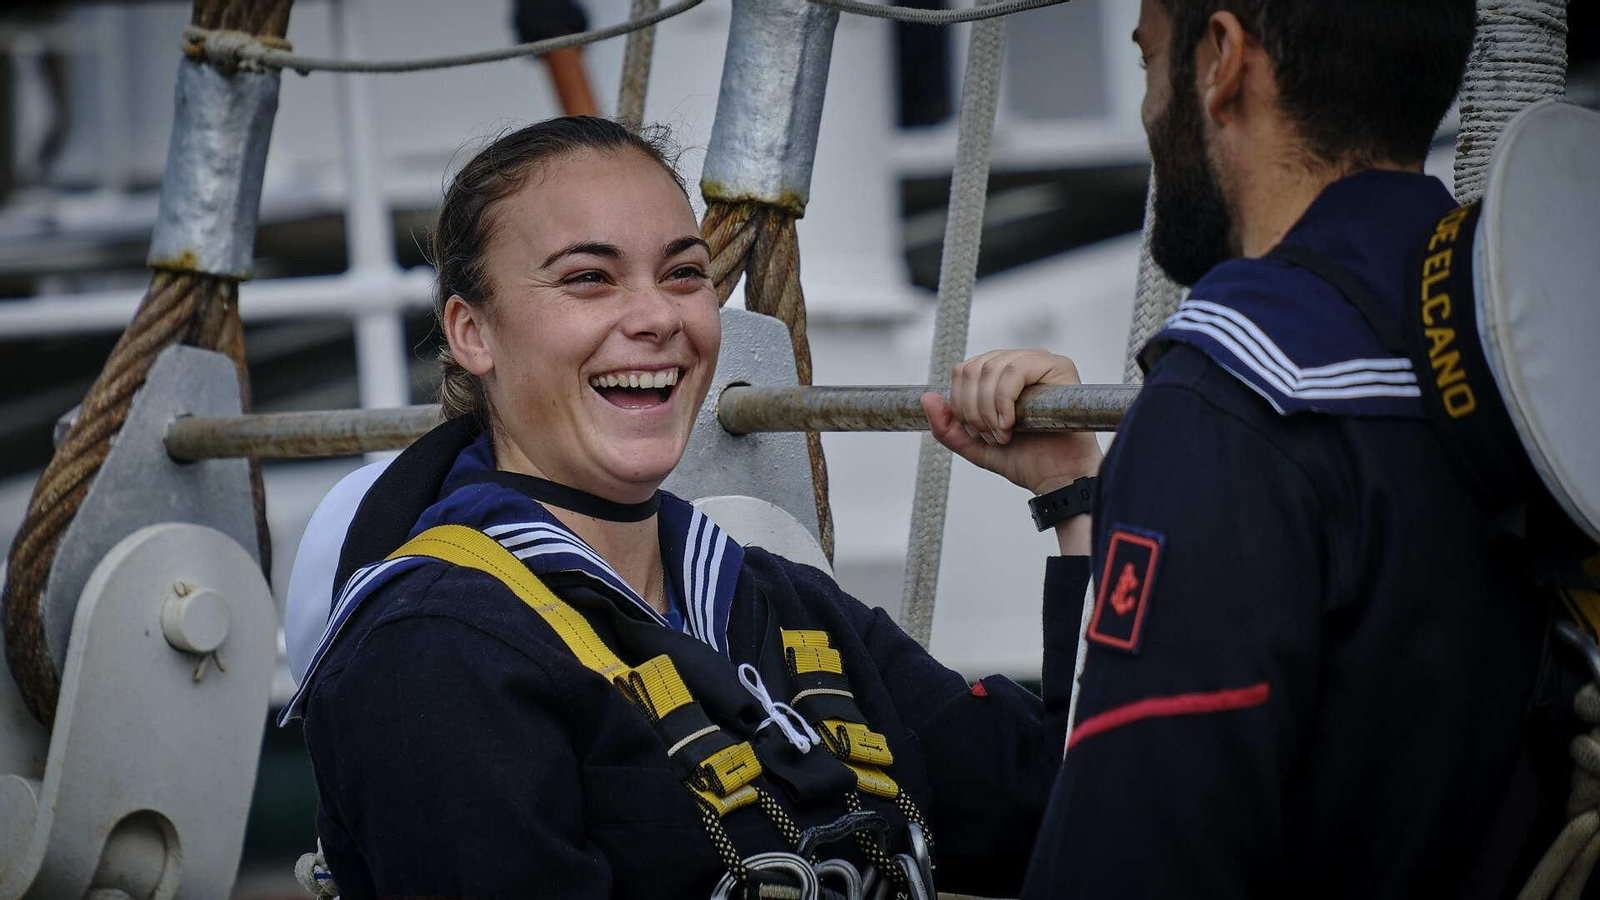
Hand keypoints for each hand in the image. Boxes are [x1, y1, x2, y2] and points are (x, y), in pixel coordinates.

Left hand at [921, 349, 1103, 494]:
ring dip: (989, 409)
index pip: (963, 370)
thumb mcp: (972, 445)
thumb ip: (946, 426)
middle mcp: (1019, 362)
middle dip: (974, 409)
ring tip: (1003, 434)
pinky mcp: (1059, 367)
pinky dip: (1004, 401)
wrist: (1056, 478)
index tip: (977, 433)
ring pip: (992, 368)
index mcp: (999, 375)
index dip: (961, 403)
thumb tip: (926, 397)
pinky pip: (1015, 370)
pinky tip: (1011, 423)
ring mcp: (1040, 361)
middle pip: (974, 367)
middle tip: (991, 436)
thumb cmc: (1023, 459)